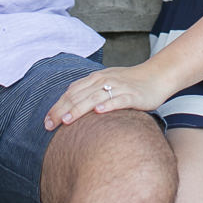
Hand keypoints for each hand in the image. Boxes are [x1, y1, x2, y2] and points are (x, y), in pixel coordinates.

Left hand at [44, 64, 175, 129]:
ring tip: (66, 120)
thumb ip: (89, 92)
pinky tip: (99, 112)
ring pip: (94, 97)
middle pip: (78, 95)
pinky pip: (118, 100)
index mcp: (95, 79)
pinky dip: (108, 105)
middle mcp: (104, 81)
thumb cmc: (130, 83)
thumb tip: (69, 107)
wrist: (156, 76)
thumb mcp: (106, 84)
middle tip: (49, 126)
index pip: (71, 92)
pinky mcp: (133, 95)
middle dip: (61, 111)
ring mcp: (118, 87)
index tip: (46, 122)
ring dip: (78, 109)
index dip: (56, 106)